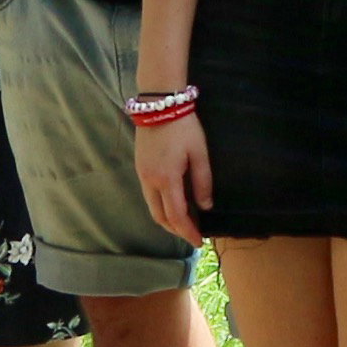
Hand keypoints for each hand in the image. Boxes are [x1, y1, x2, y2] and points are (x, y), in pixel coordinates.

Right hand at [133, 114, 211, 244]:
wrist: (159, 104)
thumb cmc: (183, 127)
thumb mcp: (199, 154)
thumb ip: (203, 182)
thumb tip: (206, 206)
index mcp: (166, 179)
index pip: (177, 216)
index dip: (188, 232)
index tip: (199, 242)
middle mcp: (150, 181)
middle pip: (160, 217)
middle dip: (175, 230)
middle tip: (192, 235)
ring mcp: (142, 174)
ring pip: (152, 207)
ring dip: (167, 219)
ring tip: (184, 222)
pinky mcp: (140, 167)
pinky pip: (149, 195)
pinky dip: (161, 205)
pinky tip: (173, 202)